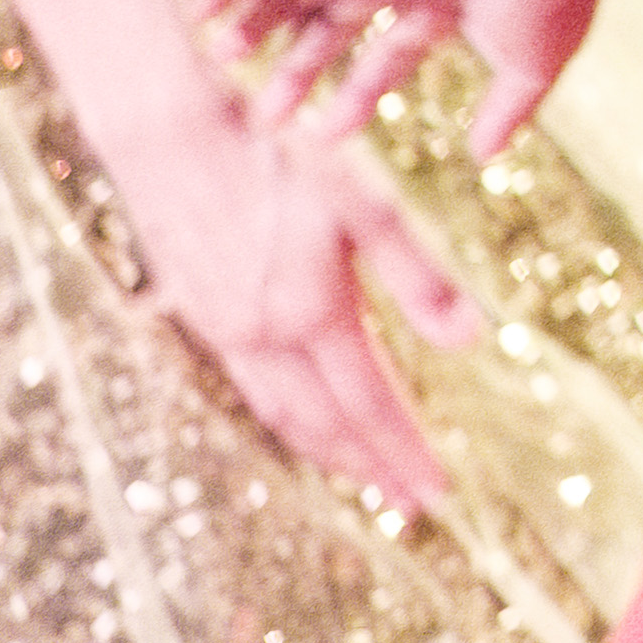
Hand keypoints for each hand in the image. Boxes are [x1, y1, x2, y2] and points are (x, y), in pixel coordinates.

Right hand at [80, 86, 473, 506]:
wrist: (169, 136)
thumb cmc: (280, 157)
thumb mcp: (365, 205)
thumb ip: (418, 275)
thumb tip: (473, 339)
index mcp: (313, 314)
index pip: (371, 405)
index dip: (406, 452)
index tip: (439, 493)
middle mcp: (265, 336)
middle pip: (326, 425)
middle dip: (372, 468)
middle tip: (411, 506)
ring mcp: (227, 331)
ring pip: (283, 414)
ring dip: (327, 450)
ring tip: (366, 475)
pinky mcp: (203, 315)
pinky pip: (253, 387)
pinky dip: (288, 417)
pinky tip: (305, 416)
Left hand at [201, 0, 612, 173]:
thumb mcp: (532, 60)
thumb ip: (508, 108)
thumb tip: (485, 156)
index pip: (394, 46)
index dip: (362, 90)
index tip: (331, 132)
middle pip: (334, 23)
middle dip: (302, 69)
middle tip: (268, 116)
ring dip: (257, 27)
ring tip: (220, 62)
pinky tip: (199, 11)